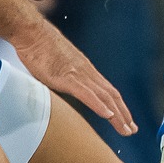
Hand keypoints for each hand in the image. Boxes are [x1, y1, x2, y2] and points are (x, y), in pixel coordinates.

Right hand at [10, 20, 134, 135]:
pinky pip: (86, 94)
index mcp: (86, 70)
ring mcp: (78, 75)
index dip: (119, 106)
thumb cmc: (39, 47)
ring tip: (126, 129)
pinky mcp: (66, 77)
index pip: (108, 91)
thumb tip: (66, 86)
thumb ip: (66, 77)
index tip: (126, 119)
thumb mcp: (58, 65)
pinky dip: (99, 105)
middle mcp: (87, 72)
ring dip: (117, 114)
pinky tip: (108, 115)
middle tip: (132, 130)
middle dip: (123, 114)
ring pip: (104, 97)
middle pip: (111, 96)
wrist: (31, 32)